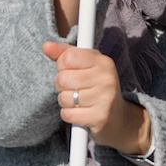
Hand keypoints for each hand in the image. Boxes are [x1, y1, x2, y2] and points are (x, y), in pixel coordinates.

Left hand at [42, 41, 150, 159]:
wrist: (118, 119)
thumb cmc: (97, 89)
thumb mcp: (86, 67)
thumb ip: (65, 54)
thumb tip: (46, 46)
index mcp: (103, 62)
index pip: (68, 57)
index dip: (62, 66)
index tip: (71, 72)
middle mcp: (106, 78)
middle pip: (62, 78)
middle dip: (62, 87)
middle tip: (74, 90)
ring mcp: (105, 98)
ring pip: (64, 98)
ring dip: (66, 103)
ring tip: (79, 102)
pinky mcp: (100, 117)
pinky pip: (68, 114)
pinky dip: (69, 115)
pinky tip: (81, 113)